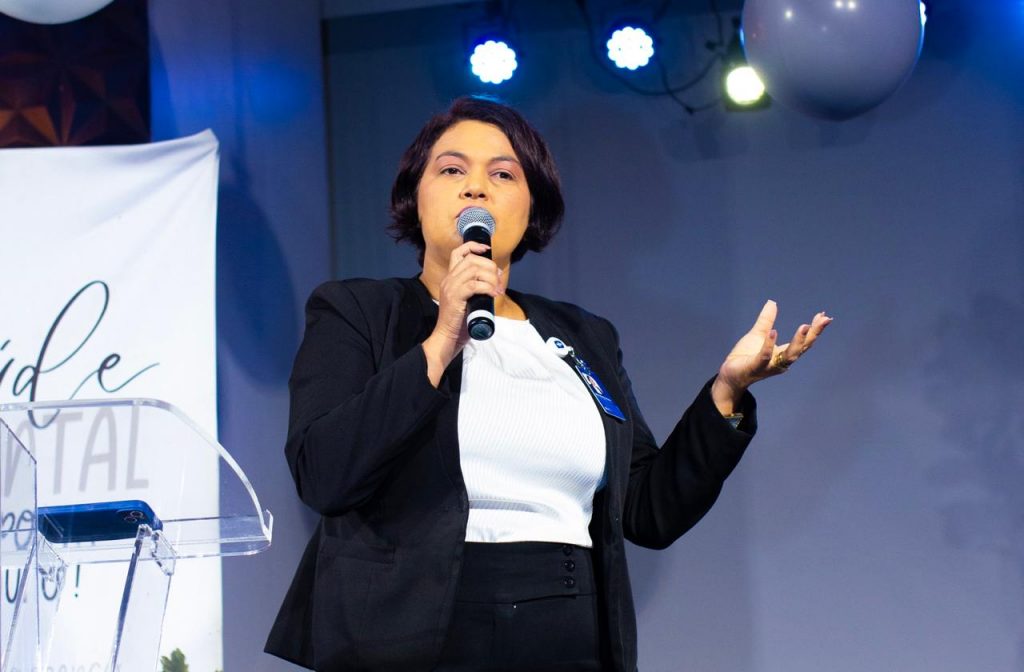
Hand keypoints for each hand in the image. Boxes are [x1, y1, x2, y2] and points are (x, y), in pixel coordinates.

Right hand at [421, 241, 505, 385]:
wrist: (447, 339)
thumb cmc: (459, 323)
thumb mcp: (467, 301)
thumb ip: (474, 290)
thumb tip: (494, 283)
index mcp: (450, 278)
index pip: (458, 253)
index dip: (473, 246)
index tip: (487, 249)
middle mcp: (448, 280)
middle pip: (471, 260)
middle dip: (490, 266)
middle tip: (499, 279)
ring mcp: (450, 288)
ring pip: (474, 270)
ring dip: (491, 277)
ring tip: (498, 289)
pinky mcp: (455, 298)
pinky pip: (474, 285)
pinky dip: (488, 287)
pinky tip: (494, 294)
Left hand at [711, 300, 832, 413]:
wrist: (730, 374)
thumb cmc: (746, 356)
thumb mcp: (758, 334)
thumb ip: (766, 320)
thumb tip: (772, 302)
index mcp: (783, 354)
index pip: (804, 342)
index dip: (815, 330)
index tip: (824, 316)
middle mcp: (780, 361)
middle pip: (802, 348)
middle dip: (813, 335)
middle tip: (824, 320)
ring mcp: (769, 366)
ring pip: (789, 356)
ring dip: (798, 341)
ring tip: (805, 326)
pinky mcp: (755, 367)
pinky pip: (764, 357)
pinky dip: (769, 345)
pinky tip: (774, 332)